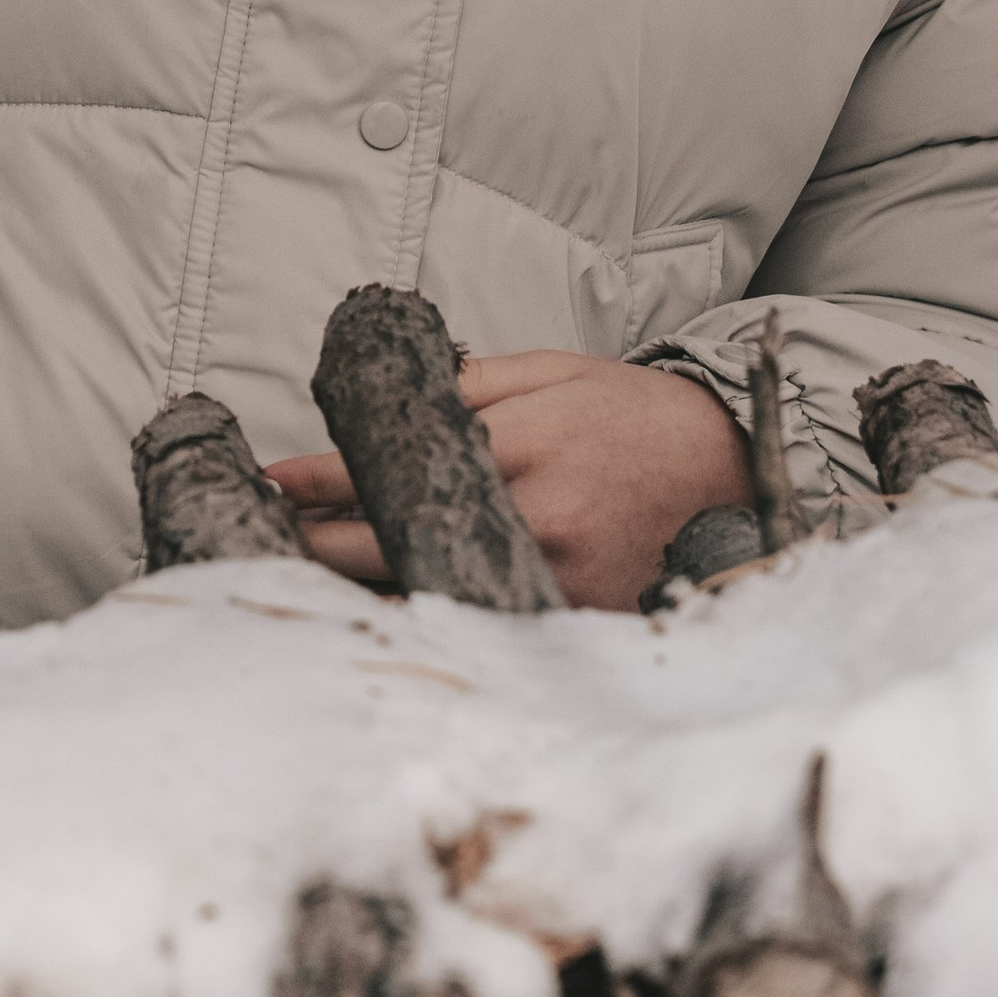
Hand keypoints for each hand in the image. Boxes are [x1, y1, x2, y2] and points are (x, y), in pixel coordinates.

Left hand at [271, 351, 751, 612]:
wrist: (725, 465)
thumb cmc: (629, 414)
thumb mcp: (549, 373)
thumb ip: (467, 387)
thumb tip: (384, 400)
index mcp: (518, 445)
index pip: (393, 468)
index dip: (320, 480)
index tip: (272, 484)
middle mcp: (531, 515)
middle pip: (395, 541)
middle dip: (321, 541)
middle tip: (272, 535)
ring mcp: (554, 574)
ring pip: (431, 593)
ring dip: (366, 587)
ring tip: (313, 577)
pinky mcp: (574, 616)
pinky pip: (484, 623)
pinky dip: (433, 619)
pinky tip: (392, 611)